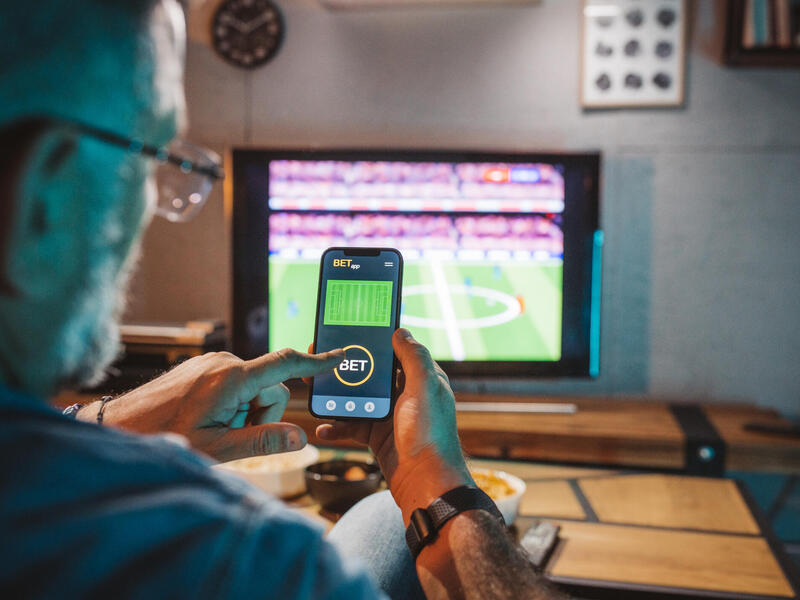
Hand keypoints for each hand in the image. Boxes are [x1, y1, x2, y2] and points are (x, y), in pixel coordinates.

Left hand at [79, 348, 342, 461]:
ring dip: (246, 411)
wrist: (122, 424)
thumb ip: (263, 442)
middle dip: (263, 414)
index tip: (340, 356)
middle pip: (272, 387)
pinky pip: (237, 382)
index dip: (316, 363)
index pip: (286, 365)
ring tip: (215, 429)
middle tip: (232, 435)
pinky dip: (234, 403)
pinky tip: (209, 418)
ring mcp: (214, 361)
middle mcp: (226, 362)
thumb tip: (300, 438)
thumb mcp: (218, 449)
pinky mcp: (206, 365)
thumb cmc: (166, 437)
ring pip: (255, 387)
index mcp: (233, 378)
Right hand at [314, 329, 471, 522]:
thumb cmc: (429, 435)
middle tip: (320, 361)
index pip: (395, 352)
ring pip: (358, 399)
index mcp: (421, 379)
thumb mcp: (424, 388)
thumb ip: (414, 358)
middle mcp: (408, 395)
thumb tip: (400, 331)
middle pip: (372, 374)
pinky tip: (324, 428)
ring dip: (337, 397)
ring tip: (314, 391)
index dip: (373, 342)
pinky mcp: (379, 436)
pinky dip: (338, 426)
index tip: (349, 333)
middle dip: (347, 369)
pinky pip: (353, 425)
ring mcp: (392, 416)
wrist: (426, 485)